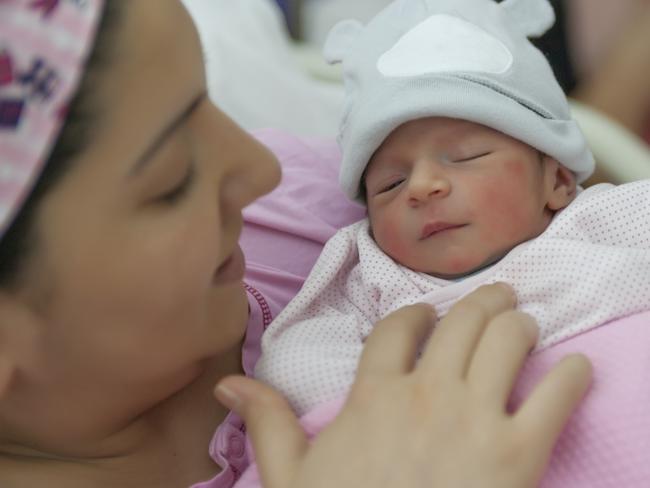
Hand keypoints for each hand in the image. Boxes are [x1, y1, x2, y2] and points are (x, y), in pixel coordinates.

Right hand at [215, 283, 591, 487]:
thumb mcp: (291, 477)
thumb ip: (268, 423)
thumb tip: (227, 383)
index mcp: (374, 396)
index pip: (399, 329)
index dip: (416, 313)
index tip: (428, 315)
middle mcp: (426, 394)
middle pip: (461, 321)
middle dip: (483, 301)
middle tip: (498, 294)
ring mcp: (475, 420)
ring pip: (506, 340)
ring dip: (520, 323)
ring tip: (526, 320)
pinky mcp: (520, 455)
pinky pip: (556, 396)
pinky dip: (572, 376)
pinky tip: (575, 368)